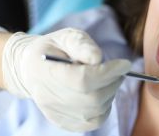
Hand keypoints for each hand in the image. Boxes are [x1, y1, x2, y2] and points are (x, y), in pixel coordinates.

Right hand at [2, 28, 130, 130]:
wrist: (33, 68)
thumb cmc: (55, 48)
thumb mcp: (67, 36)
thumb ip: (82, 44)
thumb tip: (98, 58)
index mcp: (46, 72)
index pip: (82, 80)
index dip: (107, 73)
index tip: (125, 64)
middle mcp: (48, 98)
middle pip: (91, 98)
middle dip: (112, 82)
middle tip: (119, 69)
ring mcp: (56, 113)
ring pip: (95, 111)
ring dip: (110, 93)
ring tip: (108, 77)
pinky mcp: (65, 122)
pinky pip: (94, 121)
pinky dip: (105, 107)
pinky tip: (102, 91)